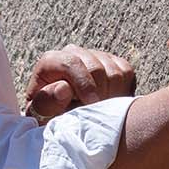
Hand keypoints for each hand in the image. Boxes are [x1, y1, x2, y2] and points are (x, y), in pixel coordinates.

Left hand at [23, 46, 137, 120]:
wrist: (64, 116)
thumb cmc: (49, 115)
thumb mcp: (42, 114)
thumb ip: (48, 103)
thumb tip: (63, 89)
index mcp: (52, 61)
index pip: (71, 62)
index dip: (84, 84)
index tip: (91, 104)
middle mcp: (74, 52)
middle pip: (96, 68)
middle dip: (98, 94)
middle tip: (95, 114)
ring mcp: (95, 55)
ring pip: (114, 72)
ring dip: (111, 96)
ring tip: (100, 111)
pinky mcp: (114, 62)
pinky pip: (126, 73)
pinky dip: (122, 91)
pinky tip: (109, 103)